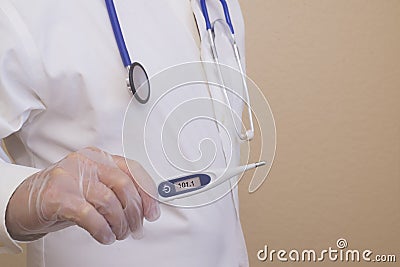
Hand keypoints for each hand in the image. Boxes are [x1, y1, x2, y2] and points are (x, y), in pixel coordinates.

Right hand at [5, 147, 159, 244]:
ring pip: (109, 202)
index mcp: (99, 157)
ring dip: (120, 224)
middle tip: (135, 228)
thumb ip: (116, 191)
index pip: (133, 170)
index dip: (147, 193)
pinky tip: (105, 236)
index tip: (152, 212)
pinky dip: (103, 230)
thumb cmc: (63, 193)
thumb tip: (144, 208)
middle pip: (124, 186)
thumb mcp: (93, 186)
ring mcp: (71, 177)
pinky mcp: (57, 196)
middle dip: (135, 212)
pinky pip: (90, 216)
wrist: (25, 199)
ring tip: (119, 234)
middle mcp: (87, 162)